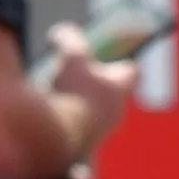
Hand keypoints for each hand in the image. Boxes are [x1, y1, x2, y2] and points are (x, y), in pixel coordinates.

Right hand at [42, 20, 135, 157]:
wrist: (58, 139)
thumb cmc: (71, 94)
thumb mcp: (70, 57)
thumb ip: (68, 38)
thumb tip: (59, 31)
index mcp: (119, 88)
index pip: (130, 71)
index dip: (117, 63)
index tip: (102, 60)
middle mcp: (115, 112)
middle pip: (111, 93)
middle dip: (93, 84)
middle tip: (71, 76)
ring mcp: (99, 131)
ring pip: (93, 113)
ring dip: (78, 104)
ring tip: (55, 96)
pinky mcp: (82, 147)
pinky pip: (77, 130)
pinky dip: (66, 121)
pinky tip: (49, 116)